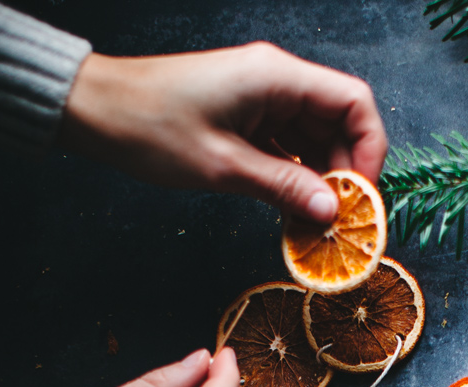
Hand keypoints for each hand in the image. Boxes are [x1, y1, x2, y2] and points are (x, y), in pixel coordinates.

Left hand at [60, 43, 387, 223]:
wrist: (98, 111)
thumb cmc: (152, 127)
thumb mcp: (224, 166)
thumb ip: (284, 187)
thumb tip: (332, 212)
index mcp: (277, 77)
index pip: (354, 102)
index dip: (370, 150)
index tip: (363, 198)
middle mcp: (276, 82)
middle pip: (339, 125)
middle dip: (346, 175)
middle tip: (342, 226)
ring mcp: (262, 100)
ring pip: (314, 141)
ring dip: (321, 183)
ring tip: (317, 228)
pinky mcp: (246, 119)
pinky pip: (287, 149)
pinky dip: (295, 180)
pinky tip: (293, 214)